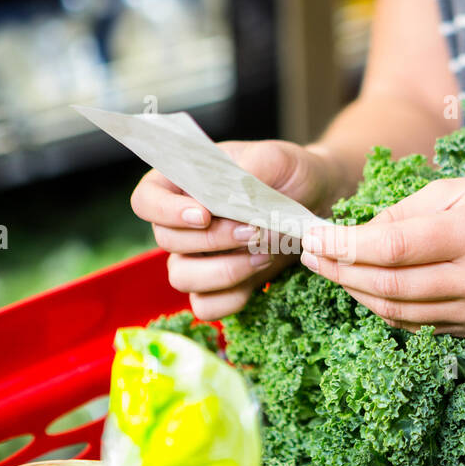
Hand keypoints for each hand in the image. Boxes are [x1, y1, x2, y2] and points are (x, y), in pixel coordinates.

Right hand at [131, 139, 344, 319]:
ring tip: (263, 253)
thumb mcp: (275, 158)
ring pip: (181, 278)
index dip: (166, 212)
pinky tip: (260, 275)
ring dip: (223, 271)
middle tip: (254, 230)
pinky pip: (206, 307)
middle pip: (166, 241)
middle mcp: (181, 223)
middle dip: (213, 240)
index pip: (145, 200)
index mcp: (181, 184)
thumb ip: (249, 173)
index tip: (204, 215)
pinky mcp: (219, 286)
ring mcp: (196, 258)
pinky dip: (231, 298)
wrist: (318, 201)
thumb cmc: (289, 173)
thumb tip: (231, 197)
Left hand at [299, 177, 464, 333]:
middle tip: (310, 255)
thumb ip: (406, 212)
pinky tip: (364, 286)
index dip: (344, 246)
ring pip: (395, 311)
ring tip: (330, 269)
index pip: (391, 248)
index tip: (314, 237)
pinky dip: (382, 306)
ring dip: (354, 291)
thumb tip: (355, 234)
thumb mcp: (461, 189)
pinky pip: (415, 324)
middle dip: (339, 271)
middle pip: (387, 285)